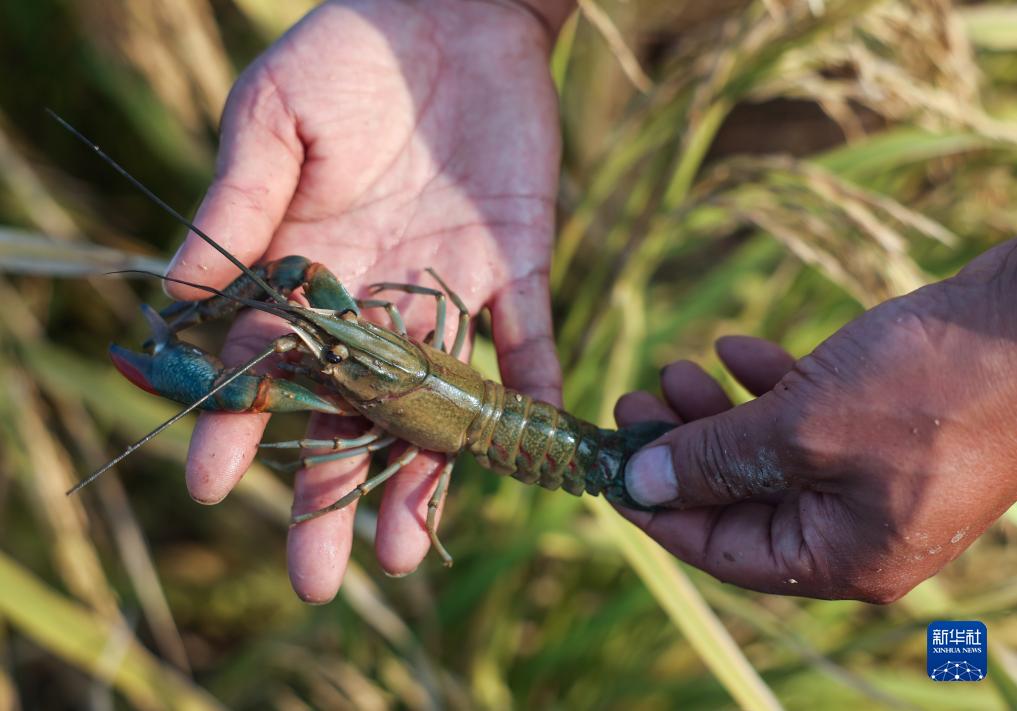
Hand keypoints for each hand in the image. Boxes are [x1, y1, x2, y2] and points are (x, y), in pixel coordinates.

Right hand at [165, 0, 564, 600]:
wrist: (451, 10)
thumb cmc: (345, 53)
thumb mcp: (270, 122)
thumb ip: (234, 212)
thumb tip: (175, 307)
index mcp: (306, 265)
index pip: (269, 365)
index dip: (240, 424)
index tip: (216, 486)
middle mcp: (374, 295)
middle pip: (353, 411)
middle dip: (334, 490)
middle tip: (321, 577)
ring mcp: (448, 285)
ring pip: (436, 399)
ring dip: (424, 475)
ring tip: (405, 553)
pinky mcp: (517, 262)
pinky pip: (527, 336)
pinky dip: (530, 389)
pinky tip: (525, 448)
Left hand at [618, 241, 1016, 602]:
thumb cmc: (928, 388)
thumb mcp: (801, 430)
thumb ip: (714, 459)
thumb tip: (639, 482)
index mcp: (842, 556)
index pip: (722, 550)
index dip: (657, 510)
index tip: (608, 469)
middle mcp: (855, 527)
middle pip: (738, 499)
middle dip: (680, 449)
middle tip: (631, 401)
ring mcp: (872, 475)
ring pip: (765, 454)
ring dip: (714, 413)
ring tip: (672, 368)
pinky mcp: (883, 426)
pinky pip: (803, 419)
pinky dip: (766, 387)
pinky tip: (736, 349)